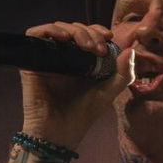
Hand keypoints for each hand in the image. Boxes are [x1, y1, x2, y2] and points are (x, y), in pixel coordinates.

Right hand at [20, 21, 133, 146]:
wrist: (59, 133)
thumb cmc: (82, 115)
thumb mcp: (108, 93)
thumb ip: (123, 74)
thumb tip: (131, 50)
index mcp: (80, 60)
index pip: (87, 34)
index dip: (97, 30)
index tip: (109, 37)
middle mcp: (63, 56)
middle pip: (73, 29)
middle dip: (89, 32)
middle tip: (99, 48)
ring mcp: (47, 57)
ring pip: (57, 28)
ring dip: (74, 31)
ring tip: (86, 45)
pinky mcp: (31, 61)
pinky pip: (35, 35)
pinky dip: (49, 30)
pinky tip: (64, 38)